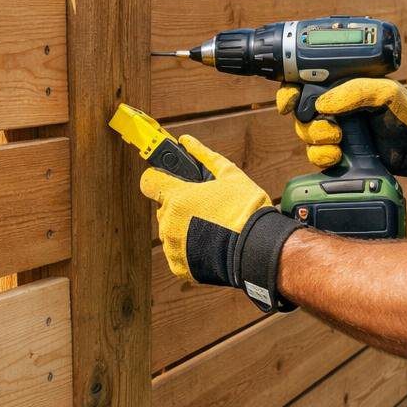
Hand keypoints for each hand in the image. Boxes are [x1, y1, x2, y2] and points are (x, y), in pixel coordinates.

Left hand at [139, 134, 302, 311]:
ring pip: (169, 231)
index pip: (149, 182)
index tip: (169, 182)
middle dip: (179, 205)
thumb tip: (186, 140)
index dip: (160, 179)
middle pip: (163, 208)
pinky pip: (177, 253)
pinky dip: (188, 249)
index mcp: (177, 197)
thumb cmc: (246, 209)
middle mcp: (168, 222)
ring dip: (183, 227)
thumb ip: (204, 156)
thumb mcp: (229, 174)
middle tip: (204, 207)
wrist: (258, 248)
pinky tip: (208, 244)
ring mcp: (172, 246)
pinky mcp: (179, 266)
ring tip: (209, 228)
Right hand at [275, 79, 406, 187]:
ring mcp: (335, 130)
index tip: (288, 103)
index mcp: (341, 86)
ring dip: (316, 140)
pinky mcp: (338, 152)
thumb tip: (322, 103)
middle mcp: (334, 107)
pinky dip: (321, 156)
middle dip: (308, 123)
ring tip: (338, 141)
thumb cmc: (406, 112)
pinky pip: (315, 155)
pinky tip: (337, 156)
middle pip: (300, 113)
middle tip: (330, 129)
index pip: (304, 84)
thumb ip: (356, 91)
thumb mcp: (385, 92)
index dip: (290, 93)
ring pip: (306, 134)